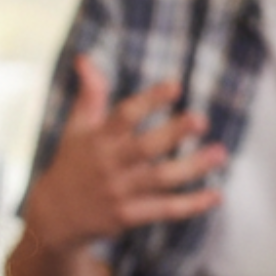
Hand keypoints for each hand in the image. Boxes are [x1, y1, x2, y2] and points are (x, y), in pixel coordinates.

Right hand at [20, 57, 224, 252]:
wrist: (55, 217)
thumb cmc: (73, 164)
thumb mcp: (76, 128)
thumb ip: (89, 94)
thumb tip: (85, 58)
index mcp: (98, 139)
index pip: (124, 115)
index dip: (150, 100)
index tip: (176, 86)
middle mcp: (109, 165)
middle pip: (145, 148)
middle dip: (173, 133)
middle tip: (201, 120)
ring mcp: (119, 193)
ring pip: (160, 179)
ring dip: (192, 167)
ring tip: (220, 152)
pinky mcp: (128, 216)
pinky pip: (163, 210)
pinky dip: (190, 205)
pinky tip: (216, 196)